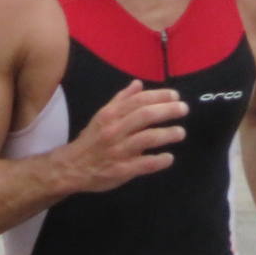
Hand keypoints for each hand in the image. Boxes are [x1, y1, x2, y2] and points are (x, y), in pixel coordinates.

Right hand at [51, 79, 187, 193]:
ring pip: (146, 139)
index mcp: (110, 115)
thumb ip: (120, 100)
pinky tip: (168, 158)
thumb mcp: (102, 116)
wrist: (71, 167)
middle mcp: (114, 130)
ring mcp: (118, 151)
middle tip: (183, 109)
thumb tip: (138, 84)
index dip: (158, 96)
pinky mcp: (121, 170)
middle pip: (144, 116)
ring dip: (166, 134)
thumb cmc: (91, 140)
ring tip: (180, 133)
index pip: (138, 101)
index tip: (174, 95)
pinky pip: (144, 164)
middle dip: (167, 111)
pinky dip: (158, 161)